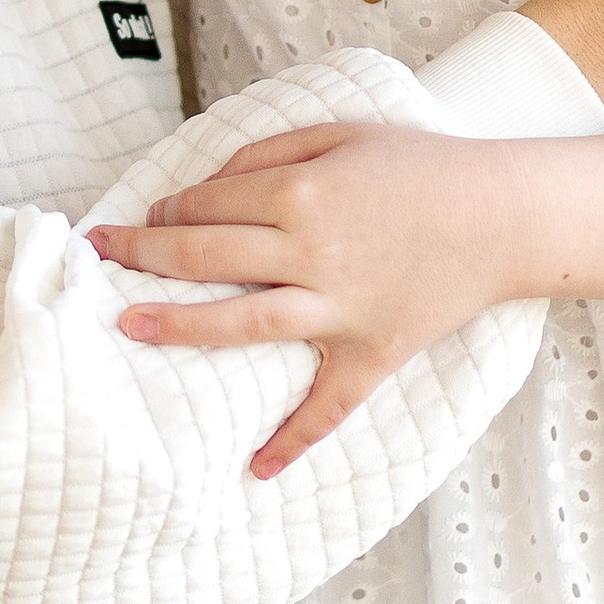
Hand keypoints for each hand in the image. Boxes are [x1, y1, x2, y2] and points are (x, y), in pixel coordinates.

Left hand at [94, 125, 513, 477]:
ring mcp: (341, 307)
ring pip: (243, 324)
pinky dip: (293, 439)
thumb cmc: (421, 167)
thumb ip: (271, 151)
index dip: (169, 206)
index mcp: (303, 192)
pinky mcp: (372, 351)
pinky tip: (256, 469)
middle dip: (145, 254)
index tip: (148, 214)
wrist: (503, 214)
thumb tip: (210, 182)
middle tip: (100, 255)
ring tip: (129, 326)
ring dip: (181, 327)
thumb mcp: (343, 134)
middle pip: (208, 257)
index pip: (210, 202)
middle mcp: (313, 252)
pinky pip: (328, 405)